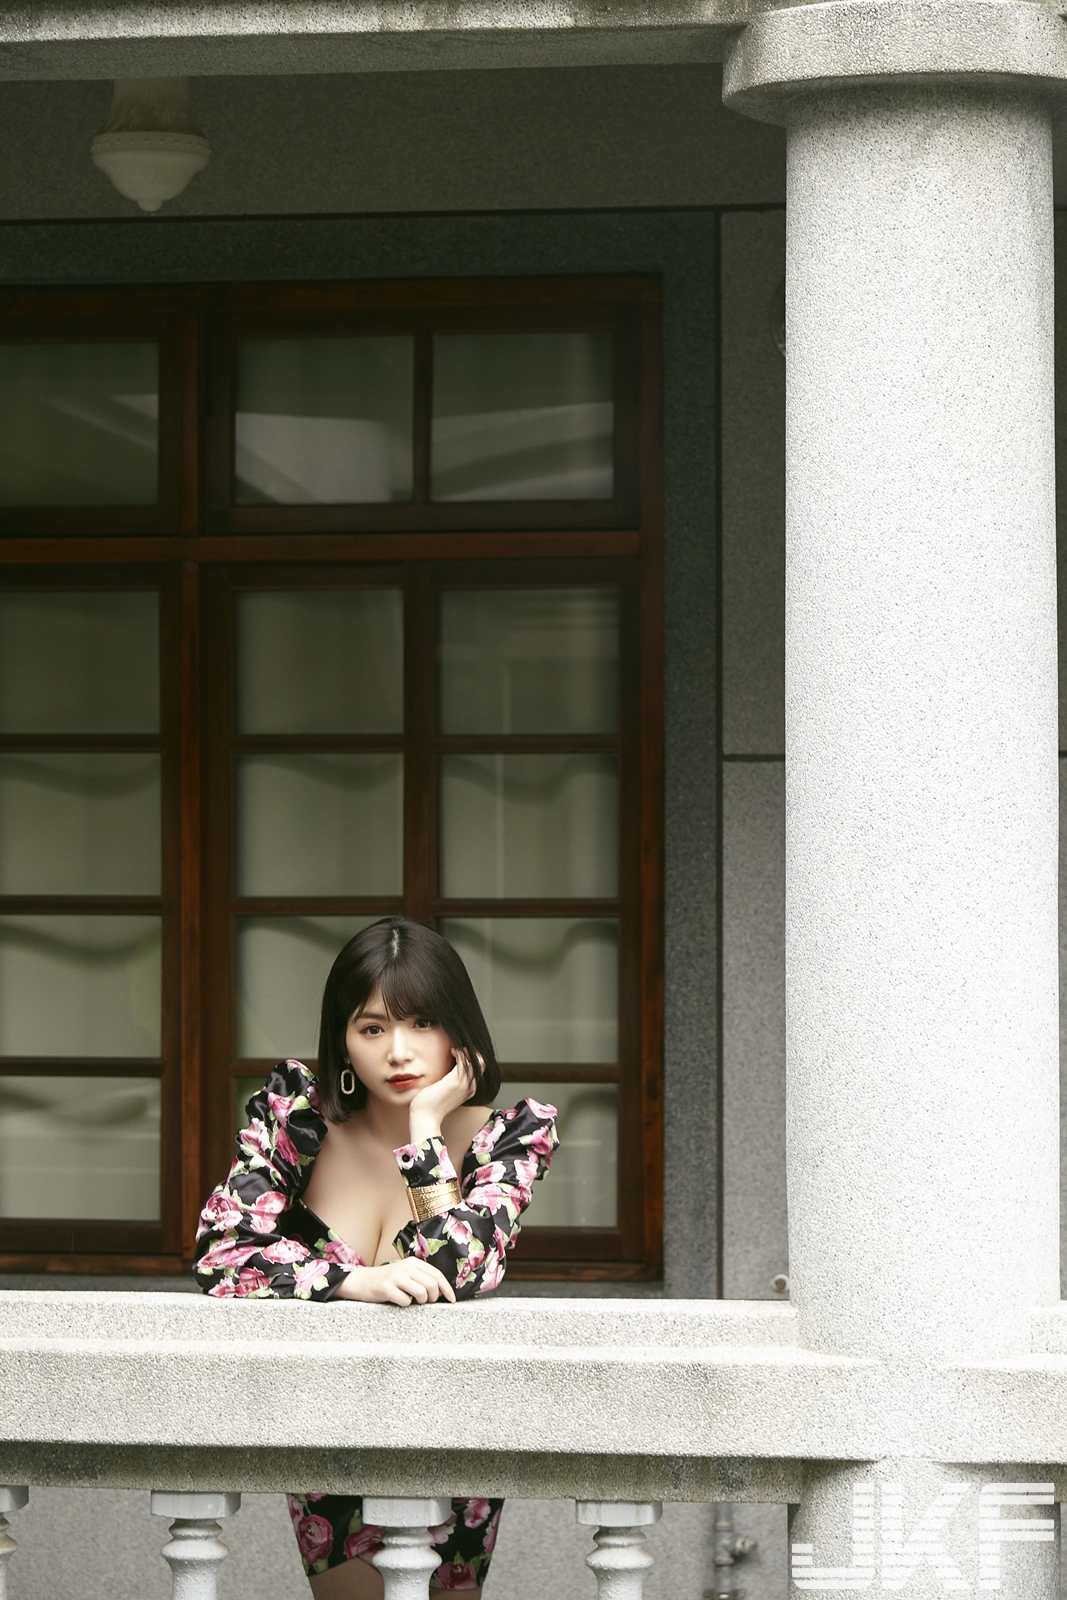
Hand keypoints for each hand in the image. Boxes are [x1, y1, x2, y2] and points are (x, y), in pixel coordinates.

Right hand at [333, 1260, 455, 1306]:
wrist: (361, 1281)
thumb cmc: (387, 1280)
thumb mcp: (405, 1274)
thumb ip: (422, 1278)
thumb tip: (442, 1291)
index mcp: (413, 1262)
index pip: (437, 1274)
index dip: (447, 1288)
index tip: (452, 1299)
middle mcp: (406, 1267)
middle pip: (431, 1285)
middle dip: (433, 1298)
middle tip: (426, 1302)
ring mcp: (395, 1276)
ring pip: (421, 1292)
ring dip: (421, 1302)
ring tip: (413, 1301)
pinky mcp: (386, 1287)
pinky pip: (405, 1301)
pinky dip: (405, 1304)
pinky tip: (399, 1301)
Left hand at [407, 1053, 476, 1144]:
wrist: (425, 1117)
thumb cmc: (431, 1104)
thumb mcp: (445, 1090)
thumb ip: (450, 1080)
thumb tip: (447, 1068)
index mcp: (469, 1090)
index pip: (479, 1069)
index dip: (473, 1058)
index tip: (460, 1053)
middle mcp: (470, 1087)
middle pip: (481, 1063)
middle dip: (472, 1052)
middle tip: (459, 1048)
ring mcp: (464, 1084)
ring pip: (475, 1061)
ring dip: (466, 1051)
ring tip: (455, 1049)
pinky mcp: (454, 1081)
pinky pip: (464, 1061)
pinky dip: (460, 1052)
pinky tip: (452, 1051)